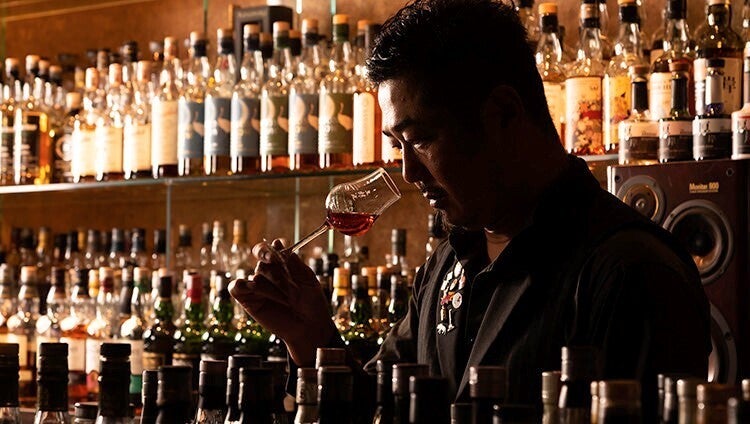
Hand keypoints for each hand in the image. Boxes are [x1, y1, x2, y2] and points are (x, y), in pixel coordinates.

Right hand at [229, 239, 337, 365]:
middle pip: (263, 263)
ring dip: (270, 287)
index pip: (266, 249)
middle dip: (277, 276)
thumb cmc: (311, 302)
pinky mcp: (248, 300)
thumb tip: (277, 242)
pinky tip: (254, 289)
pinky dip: (242, 285)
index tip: (274, 258)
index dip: (266, 250)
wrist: (309, 326)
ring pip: (255, 276)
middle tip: (291, 290)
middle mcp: (267, 273)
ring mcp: (256, 286)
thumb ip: (292, 262)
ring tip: (285, 300)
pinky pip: (235, 287)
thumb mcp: (306, 279)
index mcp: (281, 264)